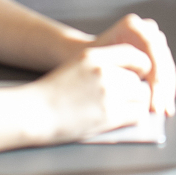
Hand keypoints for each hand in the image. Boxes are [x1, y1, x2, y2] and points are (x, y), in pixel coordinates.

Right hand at [28, 42, 153, 141]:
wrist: (34, 112)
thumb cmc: (52, 93)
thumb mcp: (76, 66)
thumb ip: (102, 66)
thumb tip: (129, 75)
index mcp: (94, 56)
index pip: (133, 54)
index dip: (140, 66)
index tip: (138, 74)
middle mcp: (104, 72)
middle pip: (138, 79)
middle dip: (135, 90)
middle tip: (126, 99)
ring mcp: (108, 93)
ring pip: (141, 96)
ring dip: (136, 104)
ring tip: (123, 109)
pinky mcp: (109, 115)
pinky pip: (137, 114)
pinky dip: (133, 117)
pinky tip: (122, 119)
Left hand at [88, 13, 175, 116]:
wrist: (79, 58)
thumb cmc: (83, 63)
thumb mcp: (94, 65)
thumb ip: (113, 75)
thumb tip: (134, 99)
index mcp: (131, 26)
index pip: (151, 48)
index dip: (156, 75)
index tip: (155, 97)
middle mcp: (146, 29)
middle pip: (162, 58)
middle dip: (163, 85)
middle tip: (161, 108)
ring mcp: (153, 40)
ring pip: (166, 65)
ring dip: (167, 89)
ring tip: (165, 111)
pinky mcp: (156, 54)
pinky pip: (165, 73)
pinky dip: (165, 90)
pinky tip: (164, 107)